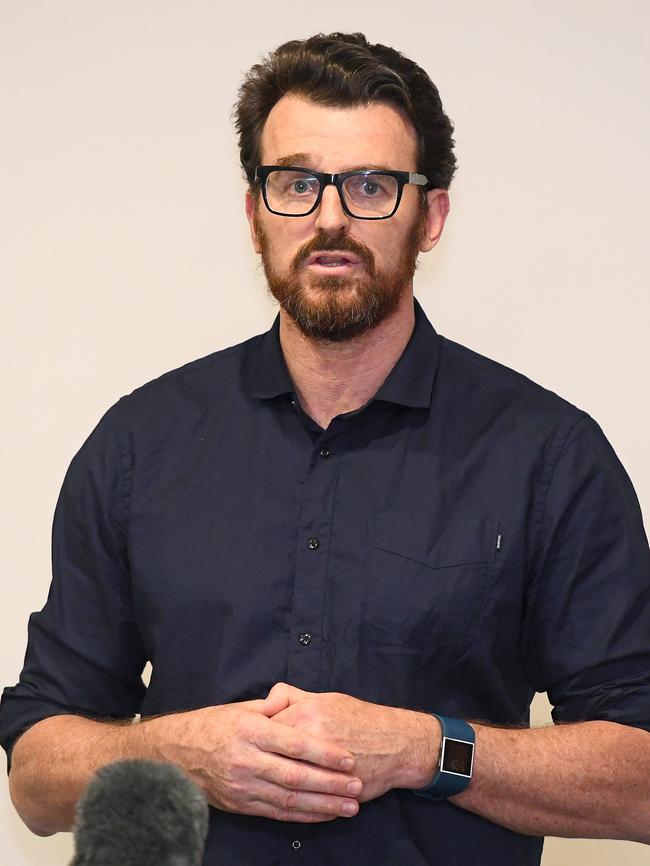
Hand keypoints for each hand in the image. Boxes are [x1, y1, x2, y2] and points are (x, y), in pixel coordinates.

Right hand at [157, 694, 362, 822]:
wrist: (174, 755)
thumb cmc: (213, 726)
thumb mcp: (241, 708)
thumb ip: (272, 705)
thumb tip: (295, 698)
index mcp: (250, 731)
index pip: (293, 743)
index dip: (323, 752)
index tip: (348, 758)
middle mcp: (247, 761)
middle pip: (296, 776)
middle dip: (330, 783)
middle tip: (358, 785)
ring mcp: (243, 787)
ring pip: (289, 800)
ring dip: (323, 805)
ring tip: (350, 806)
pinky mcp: (240, 805)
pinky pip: (277, 814)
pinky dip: (303, 816)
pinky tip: (324, 814)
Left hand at [266, 684, 439, 801]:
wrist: (396, 742)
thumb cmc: (360, 718)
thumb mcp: (326, 698)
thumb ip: (294, 697)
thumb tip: (270, 699)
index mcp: (306, 713)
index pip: (267, 728)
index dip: (257, 740)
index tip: (251, 746)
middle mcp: (311, 737)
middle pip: (271, 756)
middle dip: (260, 765)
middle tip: (253, 770)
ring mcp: (320, 765)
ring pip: (285, 781)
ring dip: (274, 786)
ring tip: (266, 789)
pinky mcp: (330, 788)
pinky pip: (304, 798)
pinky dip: (294, 802)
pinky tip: (287, 802)